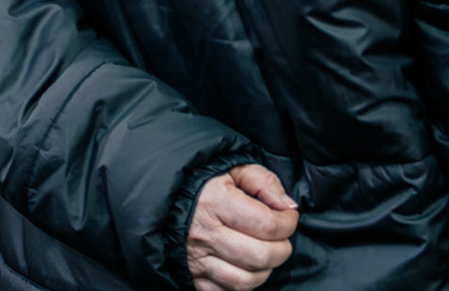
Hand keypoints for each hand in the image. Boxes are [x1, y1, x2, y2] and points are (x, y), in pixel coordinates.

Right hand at [187, 164, 298, 290]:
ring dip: (264, 270)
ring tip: (263, 253)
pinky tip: (243, 267)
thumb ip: (263, 182)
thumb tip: (287, 206)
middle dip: (281, 249)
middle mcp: (204, 233)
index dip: (288, 223)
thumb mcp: (232, 169)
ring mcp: (196, 258)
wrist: (160, 196)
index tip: (288, 217)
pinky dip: (241, 285)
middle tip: (280, 238)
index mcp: (215, 201)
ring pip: (245, 280)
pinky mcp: (190, 275)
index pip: (267, 224)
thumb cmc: (199, 181)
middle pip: (260, 256)